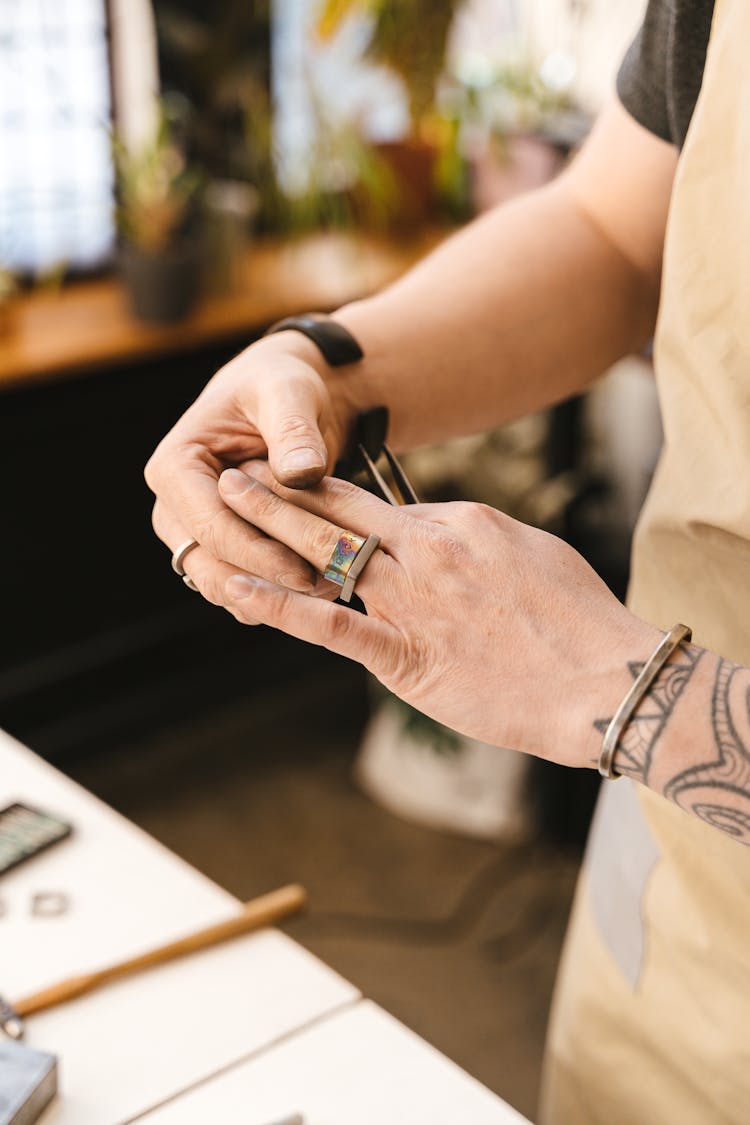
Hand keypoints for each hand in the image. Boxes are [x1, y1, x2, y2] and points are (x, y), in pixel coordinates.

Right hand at [145, 331, 362, 602]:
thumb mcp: (289, 393)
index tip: (305, 571)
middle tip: (323, 589)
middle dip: (265, 583)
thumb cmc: (282, 387)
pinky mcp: (220, 550)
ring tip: (330, 588)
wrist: (290, 401)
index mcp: (174, 466)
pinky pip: (242, 585)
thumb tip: (301, 472)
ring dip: (272, 595)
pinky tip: (323, 586)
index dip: (257, 554)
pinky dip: (277, 593)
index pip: (209, 526)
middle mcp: (174, 506)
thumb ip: (293, 431)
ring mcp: (193, 533)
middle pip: (210, 565)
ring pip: (224, 585)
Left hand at [203, 463, 660, 768]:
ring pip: (323, 554)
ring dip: (267, 525)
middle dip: (282, 489)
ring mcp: (410, 600)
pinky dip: (275, 604)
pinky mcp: (402, 653)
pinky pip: (326, 624)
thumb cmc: (581, 620)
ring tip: (221, 501)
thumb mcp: (535, 554)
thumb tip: (447, 535)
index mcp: (459, 523)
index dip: (334, 498)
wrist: (603, 680)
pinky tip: (235, 588)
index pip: (383, 506)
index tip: (299, 486)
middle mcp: (425, 551)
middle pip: (339, 511)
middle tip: (234, 469)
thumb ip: (480, 539)